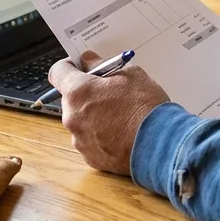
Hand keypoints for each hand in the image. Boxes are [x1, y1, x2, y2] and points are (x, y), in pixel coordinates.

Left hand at [48, 50, 168, 174]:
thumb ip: (103, 66)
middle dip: (87, 93)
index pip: (58, 72)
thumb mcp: (130, 74)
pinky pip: (90, 140)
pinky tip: (121, 132)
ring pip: (80, 120)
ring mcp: (80, 140)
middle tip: (110, 91)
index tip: (81, 65)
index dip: (69, 65)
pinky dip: (101, 135)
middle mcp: (73, 118)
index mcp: (78, 92)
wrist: (161, 145)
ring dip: (94, 115)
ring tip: (120, 115)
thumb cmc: (146, 109)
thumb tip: (90, 62)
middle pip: (71, 98)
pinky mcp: (90, 157)